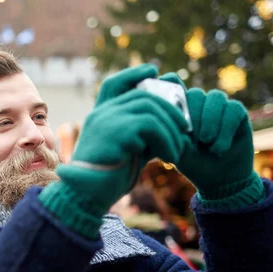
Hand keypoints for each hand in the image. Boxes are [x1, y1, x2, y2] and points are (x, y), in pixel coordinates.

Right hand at [39, 65, 189, 237]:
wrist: (86, 196)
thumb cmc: (108, 177)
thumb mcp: (130, 151)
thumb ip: (145, 135)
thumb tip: (174, 125)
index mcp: (100, 116)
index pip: (115, 84)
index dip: (135, 74)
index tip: (156, 73)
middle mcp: (101, 113)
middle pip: (142, 94)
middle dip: (170, 108)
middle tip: (186, 129)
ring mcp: (106, 119)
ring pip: (150, 108)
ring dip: (172, 129)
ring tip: (178, 150)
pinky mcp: (115, 131)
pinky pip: (151, 125)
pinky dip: (167, 140)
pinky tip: (170, 157)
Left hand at [159, 73, 254, 198]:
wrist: (218, 178)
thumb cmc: (191, 163)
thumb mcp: (174, 149)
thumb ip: (166, 132)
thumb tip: (155, 120)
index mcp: (180, 107)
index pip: (173, 83)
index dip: (169, 85)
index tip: (167, 104)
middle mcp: (199, 102)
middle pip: (194, 94)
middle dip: (193, 116)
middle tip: (193, 139)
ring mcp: (218, 106)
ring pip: (215, 98)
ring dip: (209, 121)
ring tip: (206, 142)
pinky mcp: (237, 112)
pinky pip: (232, 109)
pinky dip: (224, 129)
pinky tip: (218, 148)